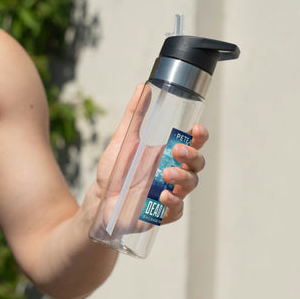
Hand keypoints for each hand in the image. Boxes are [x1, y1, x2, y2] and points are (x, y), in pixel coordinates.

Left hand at [94, 84, 208, 228]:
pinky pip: (178, 209)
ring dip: (183, 178)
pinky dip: (174, 203)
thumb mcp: (123, 139)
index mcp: (167, 154)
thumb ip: (134, 114)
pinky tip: (163, 196)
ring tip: (167, 174)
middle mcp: (173, 172)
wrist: (100, 198)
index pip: (193, 143)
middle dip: (192, 156)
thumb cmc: (114, 170)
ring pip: (191, 184)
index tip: (196, 129)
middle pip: (197, 163)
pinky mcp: (163, 212)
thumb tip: (143, 86)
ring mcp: (170, 192)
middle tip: (177, 151)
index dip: (199, 136)